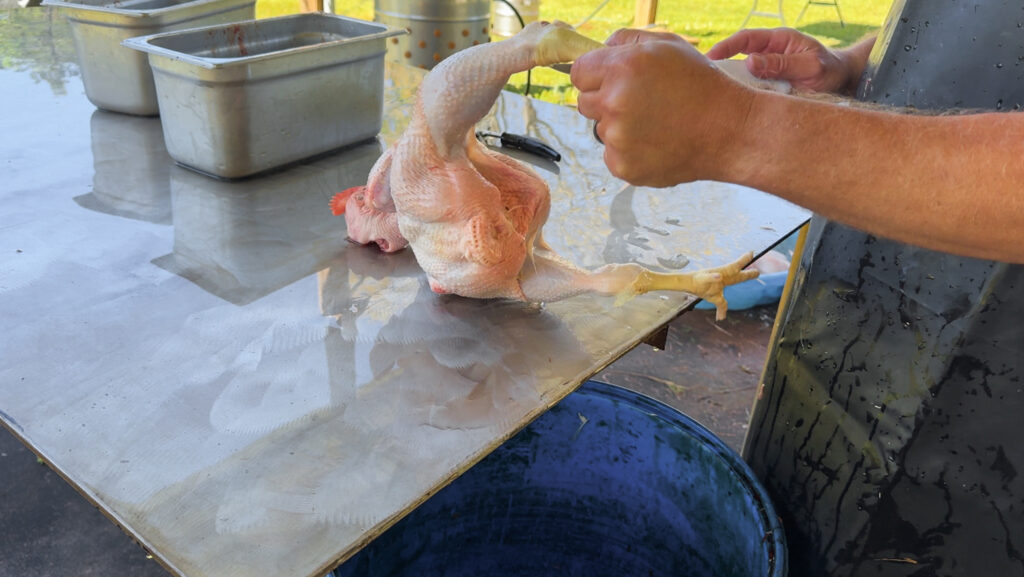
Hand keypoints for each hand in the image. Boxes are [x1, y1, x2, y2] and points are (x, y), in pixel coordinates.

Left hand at [571, 29, 753, 186]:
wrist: (729, 131)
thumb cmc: (701, 85)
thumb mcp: (668, 46)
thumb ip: (626, 40)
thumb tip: (600, 48)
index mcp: (621, 68)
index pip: (579, 72)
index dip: (594, 75)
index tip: (609, 80)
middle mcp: (614, 103)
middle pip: (584, 103)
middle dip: (605, 101)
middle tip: (640, 102)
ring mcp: (617, 138)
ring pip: (601, 130)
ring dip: (620, 127)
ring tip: (656, 124)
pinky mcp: (623, 166)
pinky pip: (612, 154)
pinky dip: (629, 151)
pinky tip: (656, 143)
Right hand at [706, 28, 863, 94]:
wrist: (843, 81)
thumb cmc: (829, 71)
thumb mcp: (810, 67)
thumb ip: (782, 64)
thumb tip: (749, 62)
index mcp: (779, 40)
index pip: (746, 39)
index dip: (725, 47)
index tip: (710, 59)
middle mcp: (770, 52)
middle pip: (738, 55)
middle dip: (720, 65)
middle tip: (703, 79)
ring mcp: (768, 68)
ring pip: (742, 74)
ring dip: (730, 84)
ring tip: (714, 96)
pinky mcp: (769, 84)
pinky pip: (751, 88)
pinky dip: (741, 96)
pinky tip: (733, 106)